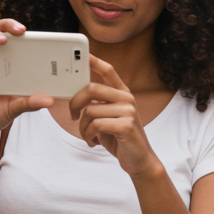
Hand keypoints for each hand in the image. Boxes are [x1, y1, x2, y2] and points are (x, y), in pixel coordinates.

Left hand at [69, 56, 162, 178]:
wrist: (139, 159)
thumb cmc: (119, 138)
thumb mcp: (107, 117)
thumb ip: (97, 104)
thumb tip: (78, 96)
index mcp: (122, 94)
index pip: (108, 71)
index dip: (94, 61)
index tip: (83, 54)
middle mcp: (127, 99)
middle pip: (91, 88)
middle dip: (75, 103)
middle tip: (74, 116)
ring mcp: (128, 111)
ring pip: (89, 111)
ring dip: (82, 127)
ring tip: (88, 135)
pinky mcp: (126, 125)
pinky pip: (95, 124)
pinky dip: (88, 135)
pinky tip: (93, 141)